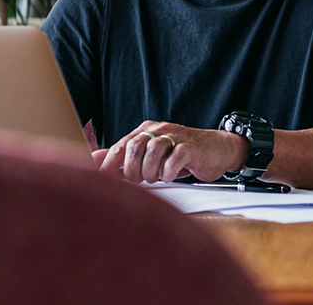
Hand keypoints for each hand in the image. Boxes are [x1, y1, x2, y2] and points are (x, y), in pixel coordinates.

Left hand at [94, 120, 248, 183]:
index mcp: (145, 131)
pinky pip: (175, 157)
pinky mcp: (191, 147)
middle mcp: (158, 131)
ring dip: (151, 171)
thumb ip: (124, 156)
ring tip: (155, 178)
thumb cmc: (182, 155)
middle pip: (135, 146)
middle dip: (133, 169)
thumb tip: (95, 160)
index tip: (104, 180)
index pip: (121, 145)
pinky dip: (169, 170)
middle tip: (139, 180)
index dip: (111, 164)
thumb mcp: (151, 155)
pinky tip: (170, 176)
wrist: (217, 149)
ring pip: (154, 150)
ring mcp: (176, 137)